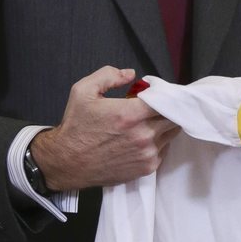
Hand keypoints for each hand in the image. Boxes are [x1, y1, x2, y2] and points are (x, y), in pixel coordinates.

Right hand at [30, 67, 177, 190]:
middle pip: (173, 117)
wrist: (67, 162)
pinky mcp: (147, 167)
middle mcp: (143, 135)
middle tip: (153, 106)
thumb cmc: (76, 127)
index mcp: (130, 114)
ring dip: (163, 125)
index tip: (156, 92)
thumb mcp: (83, 91)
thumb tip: (131, 74)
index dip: (164, 93)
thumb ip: (109, 75)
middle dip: (166, 108)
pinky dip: (159, 141)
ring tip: (147, 121)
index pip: (166, 100)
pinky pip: (164, 149)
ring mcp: (147, 153)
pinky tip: (143, 138)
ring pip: (171, 133)